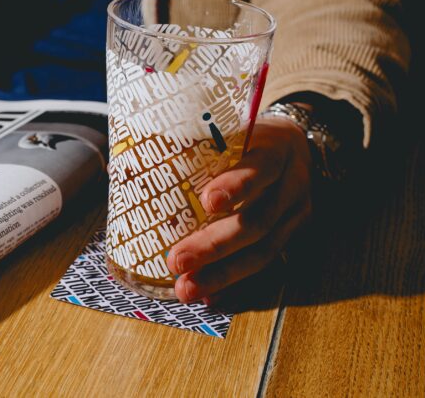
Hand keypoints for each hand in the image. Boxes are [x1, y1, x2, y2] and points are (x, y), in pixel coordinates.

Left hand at [167, 117, 312, 303]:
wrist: (295, 145)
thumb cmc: (249, 136)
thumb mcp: (232, 128)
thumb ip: (195, 144)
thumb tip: (129, 163)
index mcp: (276, 150)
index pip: (261, 169)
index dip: (236, 187)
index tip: (206, 202)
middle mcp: (292, 185)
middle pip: (258, 222)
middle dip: (214, 246)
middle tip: (178, 260)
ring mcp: (295, 215)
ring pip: (262, 252)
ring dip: (221, 275)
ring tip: (186, 289)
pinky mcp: (291, 236)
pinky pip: (264, 265)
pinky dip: (233, 282)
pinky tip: (208, 296)